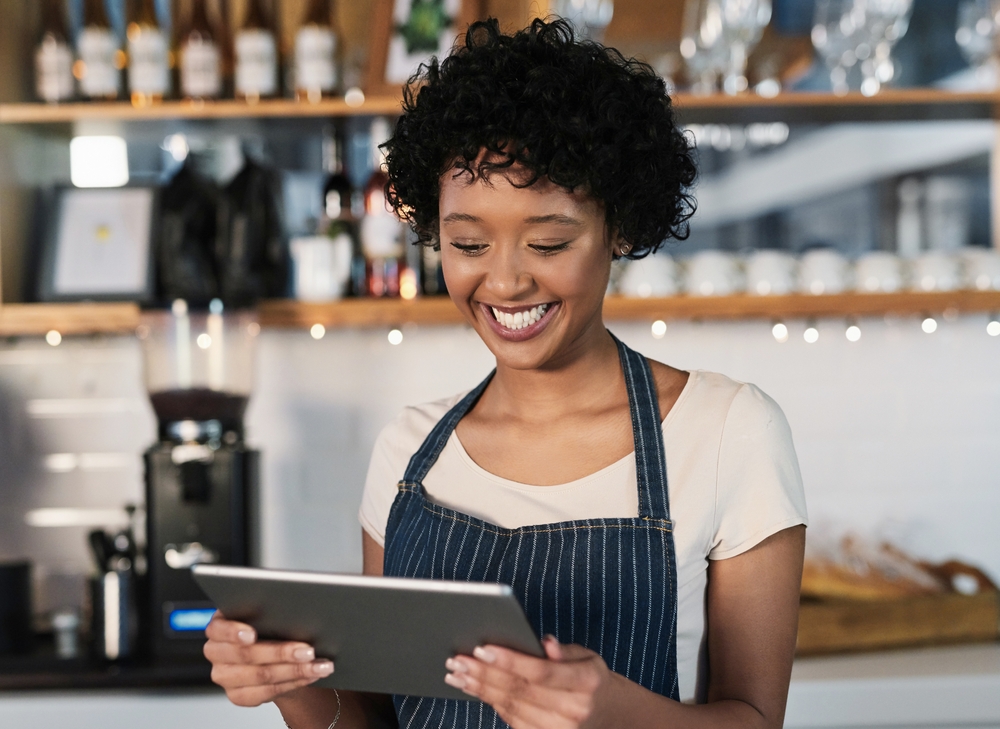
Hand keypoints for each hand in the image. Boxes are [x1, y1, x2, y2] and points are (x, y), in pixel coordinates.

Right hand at [203, 612, 333, 706]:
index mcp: (218, 627)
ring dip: (295, 670)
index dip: (234, 632)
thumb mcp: (266, 613)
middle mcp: (216, 652)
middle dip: (281, 652)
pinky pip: (268, 691)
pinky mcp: (238, 695)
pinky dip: (294, 682)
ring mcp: (225, 676)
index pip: (219, 629)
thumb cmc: (268, 626)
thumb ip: (271, 610)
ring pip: (261, 675)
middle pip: (247, 655)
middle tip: (309, 650)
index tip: (252, 634)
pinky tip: (311, 675)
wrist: (271, 654)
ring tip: (319, 665)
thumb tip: (296, 608)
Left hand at [444, 636, 618, 728]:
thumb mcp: (588, 657)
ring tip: (457, 673)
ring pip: (511, 707)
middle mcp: (574, 710)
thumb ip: (565, 650)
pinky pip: (512, 719)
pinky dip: (490, 702)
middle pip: (520, 690)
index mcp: (586, 682)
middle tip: (458, 659)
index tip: (483, 648)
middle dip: (485, 673)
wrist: (606, 715)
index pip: (541, 672)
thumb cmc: (590, 679)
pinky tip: (473, 687)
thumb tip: (546, 643)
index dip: (510, 661)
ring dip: (480, 689)